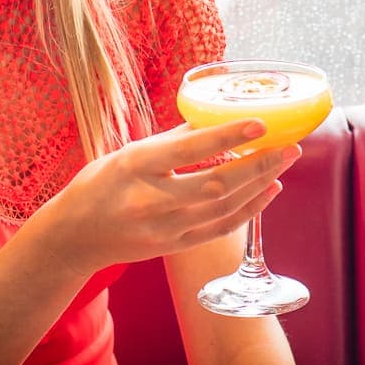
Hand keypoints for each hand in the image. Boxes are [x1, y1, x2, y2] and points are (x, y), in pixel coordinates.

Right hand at [36, 119, 299, 278]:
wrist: (74, 238)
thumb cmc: (99, 185)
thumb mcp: (127, 152)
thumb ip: (172, 138)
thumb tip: (214, 117)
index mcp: (135, 166)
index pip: (188, 149)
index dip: (226, 136)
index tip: (260, 122)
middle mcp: (151, 199)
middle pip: (216, 183)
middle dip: (259, 164)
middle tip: (290, 146)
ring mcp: (164, 228)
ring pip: (224, 207)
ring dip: (260, 184)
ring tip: (284, 162)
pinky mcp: (174, 246)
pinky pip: (220, 229)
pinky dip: (249, 211)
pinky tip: (269, 192)